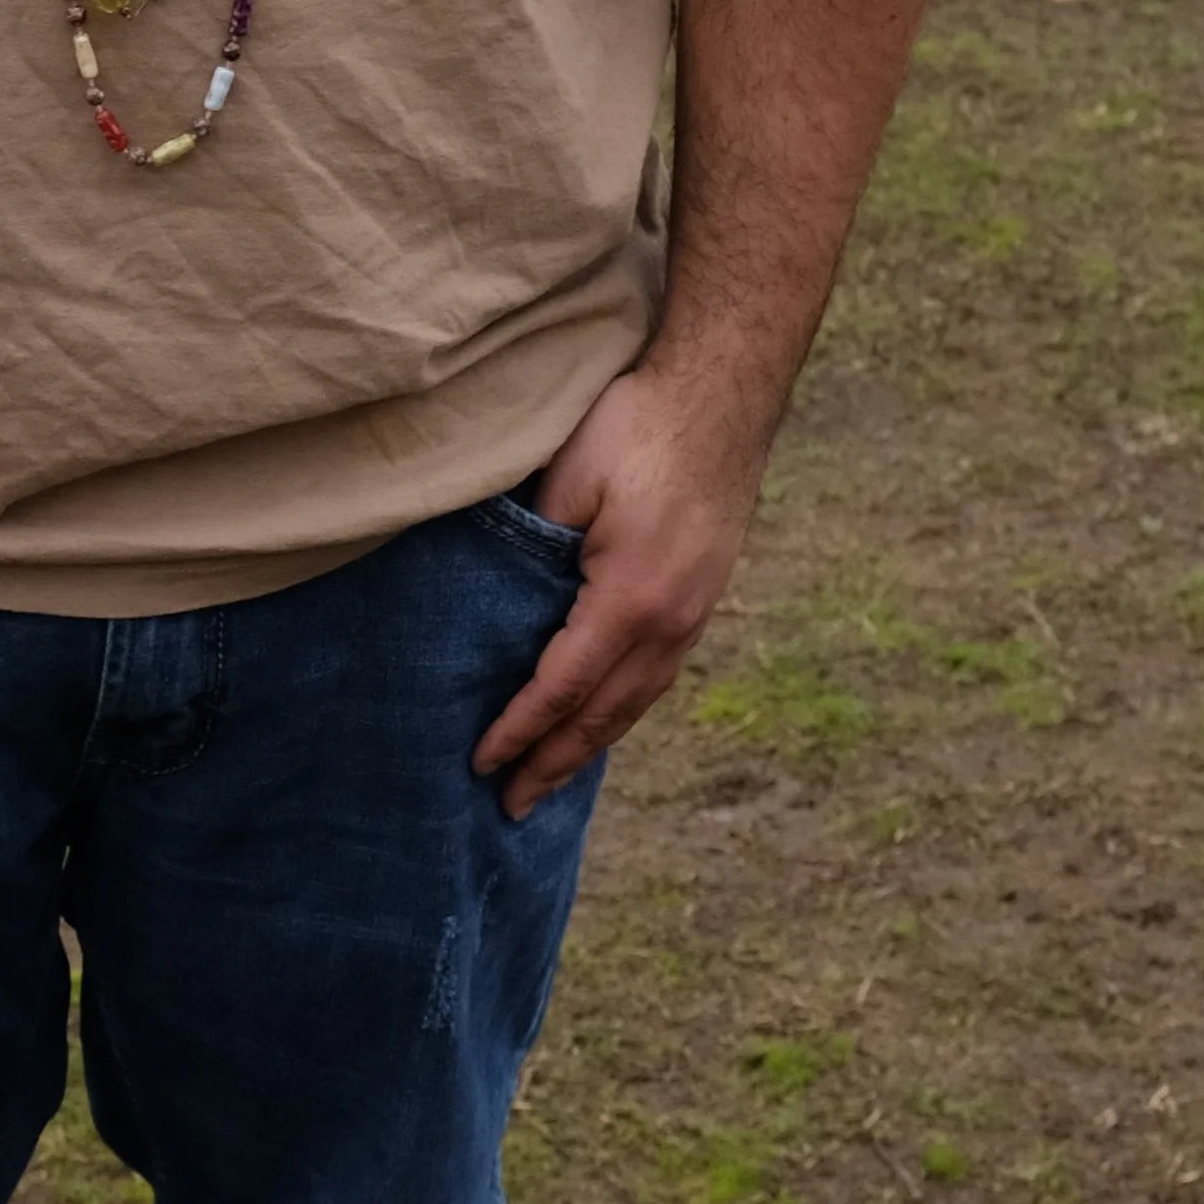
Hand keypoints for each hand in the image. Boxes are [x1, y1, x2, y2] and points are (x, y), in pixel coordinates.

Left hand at [471, 359, 768, 817]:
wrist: (722, 395)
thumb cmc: (636, 426)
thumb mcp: (567, 479)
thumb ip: (529, 544)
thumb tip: (491, 594)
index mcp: (631, 600)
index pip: (562, 687)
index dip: (519, 730)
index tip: (481, 764)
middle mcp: (671, 624)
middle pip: (604, 715)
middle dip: (555, 763)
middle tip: (511, 807)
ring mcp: (695, 615)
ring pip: (637, 702)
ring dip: (591, 745)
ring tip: (551, 779)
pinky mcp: (703, 598)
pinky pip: (656, 676)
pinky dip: (623, 709)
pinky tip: (603, 719)